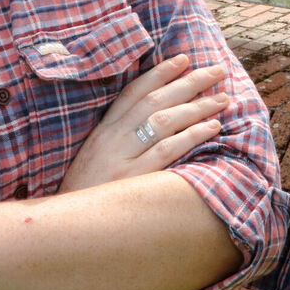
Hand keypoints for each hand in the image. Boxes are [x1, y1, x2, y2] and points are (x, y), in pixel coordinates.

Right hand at [59, 54, 229, 192]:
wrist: (67, 230)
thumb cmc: (87, 197)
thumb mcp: (96, 161)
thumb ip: (120, 141)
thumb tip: (154, 122)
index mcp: (103, 132)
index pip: (133, 92)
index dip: (159, 73)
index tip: (183, 59)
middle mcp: (112, 139)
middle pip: (155, 101)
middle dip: (189, 82)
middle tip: (216, 70)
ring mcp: (122, 157)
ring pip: (165, 120)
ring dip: (198, 105)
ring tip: (222, 98)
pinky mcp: (134, 179)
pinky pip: (168, 149)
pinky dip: (193, 134)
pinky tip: (213, 127)